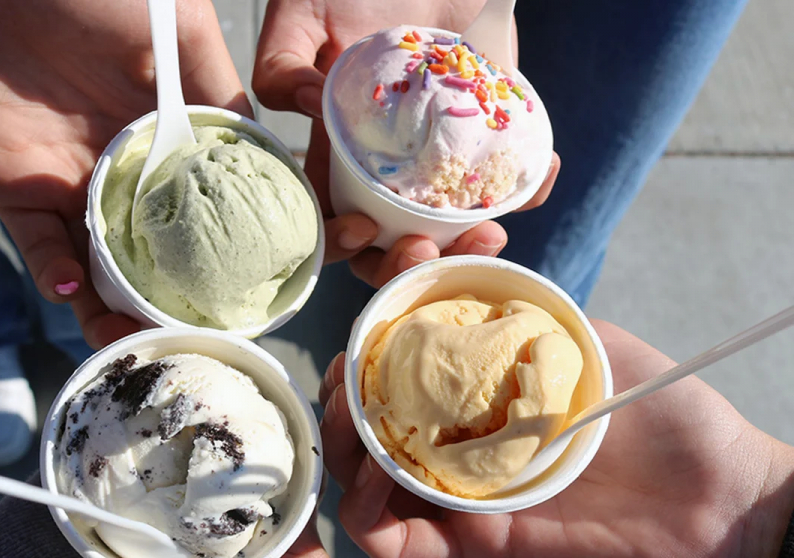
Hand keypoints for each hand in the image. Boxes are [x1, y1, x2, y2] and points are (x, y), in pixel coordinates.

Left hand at [0, 0, 250, 349]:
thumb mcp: (179, 26)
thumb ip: (219, 88)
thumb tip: (267, 149)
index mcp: (168, 134)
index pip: (204, 207)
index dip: (225, 251)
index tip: (247, 290)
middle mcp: (124, 166)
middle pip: (153, 249)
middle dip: (171, 297)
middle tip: (192, 335)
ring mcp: (69, 179)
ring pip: (97, 261)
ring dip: (112, 306)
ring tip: (131, 339)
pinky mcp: (13, 185)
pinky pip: (37, 242)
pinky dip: (54, 273)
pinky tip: (76, 291)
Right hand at [253, 1, 558, 287]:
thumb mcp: (298, 15)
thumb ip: (282, 63)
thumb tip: (305, 104)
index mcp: (338, 159)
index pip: (331, 225)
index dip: (341, 245)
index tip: (364, 230)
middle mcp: (389, 172)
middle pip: (393, 245)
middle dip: (409, 266)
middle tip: (425, 251)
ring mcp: (439, 162)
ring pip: (452, 230)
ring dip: (471, 246)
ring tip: (489, 234)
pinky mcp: (486, 140)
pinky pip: (508, 180)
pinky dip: (529, 186)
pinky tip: (542, 170)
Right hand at [318, 321, 793, 557]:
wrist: (721, 503)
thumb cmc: (669, 419)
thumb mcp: (595, 343)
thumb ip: (533, 317)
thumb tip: (472, 286)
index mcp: (489, 399)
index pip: (410, 367)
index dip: (380, 331)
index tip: (385, 291)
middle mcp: (466, 446)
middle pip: (376, 423)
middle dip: (343, 392)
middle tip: (344, 373)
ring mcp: (464, 498)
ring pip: (370, 479)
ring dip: (341, 449)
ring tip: (345, 422)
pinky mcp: (472, 548)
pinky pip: (393, 540)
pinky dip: (365, 514)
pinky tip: (371, 482)